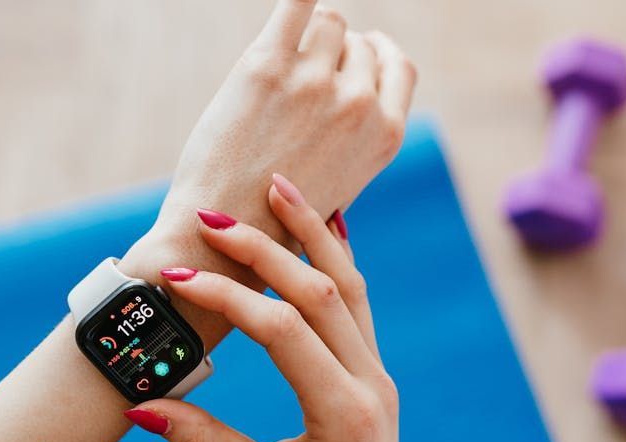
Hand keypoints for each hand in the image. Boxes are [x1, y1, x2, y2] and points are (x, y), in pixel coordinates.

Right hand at [125, 174, 411, 441]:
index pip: (281, 331)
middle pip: (321, 292)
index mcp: (342, 412)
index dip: (226, 298)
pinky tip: (324, 225)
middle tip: (217, 215)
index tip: (175, 279)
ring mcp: (376, 373)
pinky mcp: (372, 372)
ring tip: (280, 186)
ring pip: (349, 286)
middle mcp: (368, 382)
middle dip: (265, 248)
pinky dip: (338, 260)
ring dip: (313, 234)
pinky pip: (359, 303)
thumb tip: (140, 406)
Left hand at [141, 0, 416, 241]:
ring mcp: (316, 81)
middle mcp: (358, 104)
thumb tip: (355, 99)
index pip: (399, 66)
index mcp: (385, 135)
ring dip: (307, 32)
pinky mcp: (269, 64)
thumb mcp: (339, 187)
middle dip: (332, 50)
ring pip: (327, 20)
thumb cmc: (275, 220)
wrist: (226, 235)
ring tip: (280, 59)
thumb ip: (354, 142)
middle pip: (356, 42)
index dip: (376, 53)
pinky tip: (292, 3)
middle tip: (299, 72)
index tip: (357, 49)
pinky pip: (296, 0)